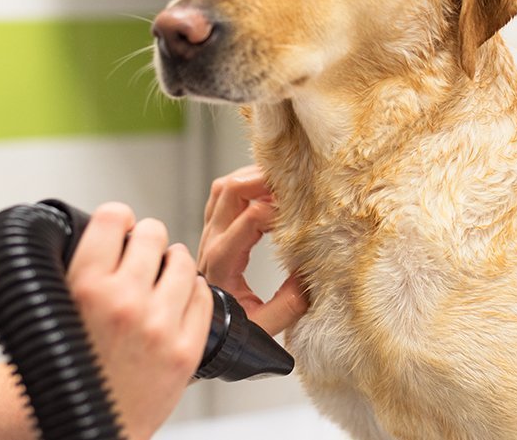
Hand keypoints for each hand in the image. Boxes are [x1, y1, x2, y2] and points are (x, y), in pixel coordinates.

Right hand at [66, 203, 212, 439]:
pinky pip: (203, 295)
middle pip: (152, 234)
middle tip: (144, 251)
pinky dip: (192, 290)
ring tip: (163, 273)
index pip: (112, 218)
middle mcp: (122, 302)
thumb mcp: (58, 308)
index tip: (120, 224)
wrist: (86, 425)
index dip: (118, 218)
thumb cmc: (69, 369)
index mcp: (84, 287)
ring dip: (173, 262)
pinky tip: (178, 298)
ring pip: (182, 261)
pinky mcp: (184, 349)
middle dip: (148, 238)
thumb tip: (111, 229)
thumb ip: (82, 268)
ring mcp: (157, 325)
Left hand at [199, 165, 308, 335]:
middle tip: (295, 180)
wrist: (205, 339)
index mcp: (222, 262)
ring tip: (283, 181)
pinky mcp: (211, 234)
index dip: (280, 209)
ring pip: (223, 188)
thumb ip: (288, 305)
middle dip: (263, 179)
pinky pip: (221, 197)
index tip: (304, 214)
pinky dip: (243, 185)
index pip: (250, 217)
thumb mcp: (264, 327)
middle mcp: (210, 244)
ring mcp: (208, 236)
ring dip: (251, 178)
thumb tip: (311, 273)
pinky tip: (267, 192)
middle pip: (230, 191)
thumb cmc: (231, 334)